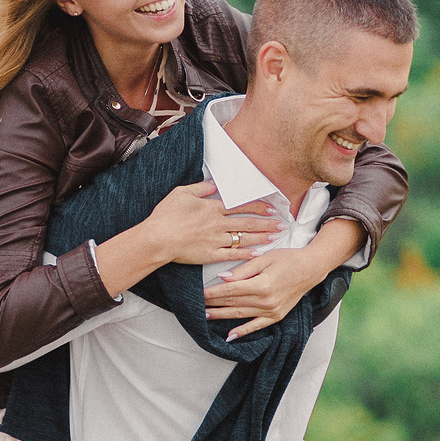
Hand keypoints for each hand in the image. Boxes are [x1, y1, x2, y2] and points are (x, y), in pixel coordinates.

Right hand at [148, 181, 277, 268]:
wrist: (157, 239)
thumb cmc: (166, 216)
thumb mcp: (181, 193)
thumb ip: (200, 189)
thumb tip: (214, 185)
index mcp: (212, 208)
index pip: (241, 206)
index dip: (259, 207)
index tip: (272, 209)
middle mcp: (217, 223)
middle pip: (248, 222)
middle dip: (267, 223)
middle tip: (282, 224)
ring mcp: (215, 240)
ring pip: (244, 238)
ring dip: (261, 238)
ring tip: (275, 237)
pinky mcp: (210, 255)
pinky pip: (233, 255)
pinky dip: (246, 255)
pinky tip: (258, 254)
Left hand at [204, 244, 328, 338]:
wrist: (310, 269)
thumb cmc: (288, 259)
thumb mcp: (265, 258)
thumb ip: (243, 270)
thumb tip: (223, 279)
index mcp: (261, 285)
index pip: (230, 291)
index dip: (213, 293)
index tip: (200, 293)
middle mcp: (266, 301)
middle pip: (233, 303)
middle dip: (213, 304)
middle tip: (197, 305)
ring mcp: (271, 311)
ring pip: (240, 315)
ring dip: (222, 316)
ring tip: (206, 317)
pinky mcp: (276, 316)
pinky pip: (256, 326)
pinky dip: (243, 332)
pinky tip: (230, 336)